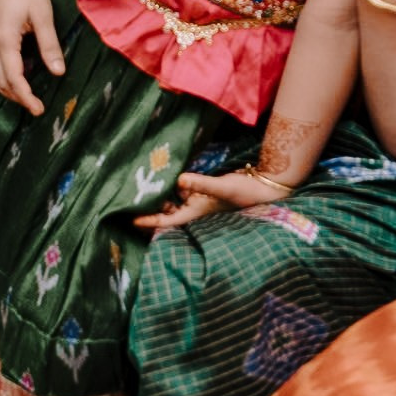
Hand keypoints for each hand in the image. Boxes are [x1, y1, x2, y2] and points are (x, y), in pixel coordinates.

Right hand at [0, 0, 63, 114]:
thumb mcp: (43, 16)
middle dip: (17, 97)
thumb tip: (58, 72)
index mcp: (4, 39)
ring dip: (6, 88)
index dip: (26, 97)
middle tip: (36, 106)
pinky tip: (14, 74)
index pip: (13, 78)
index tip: (39, 109)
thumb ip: (49, 45)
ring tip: (25, 95)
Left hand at [135, 167, 288, 230]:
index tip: (132, 219)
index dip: (150, 221)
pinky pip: (184, 189)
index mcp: (197, 214)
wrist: (266, 186)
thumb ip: (201, 183)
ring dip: (161, 194)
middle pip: (167, 212)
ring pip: (174, 200)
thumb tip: (178, 179)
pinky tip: (164, 174)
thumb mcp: (222, 187)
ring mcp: (199, 201)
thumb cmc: (246, 191)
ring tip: (141, 184)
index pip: (168, 221)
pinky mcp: (204, 191)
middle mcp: (195, 210)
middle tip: (130, 197)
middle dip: (151, 206)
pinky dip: (174, 184)